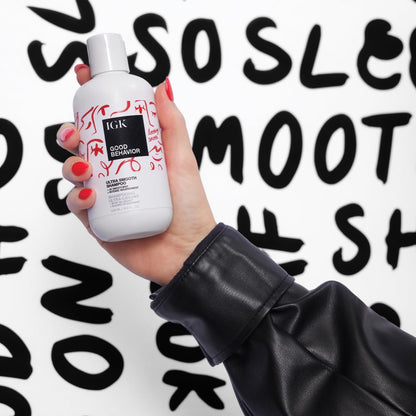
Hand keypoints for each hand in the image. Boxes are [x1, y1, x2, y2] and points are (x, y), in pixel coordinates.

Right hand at [59, 66, 215, 284]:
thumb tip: (162, 85)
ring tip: (84, 167)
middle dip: (71, 133)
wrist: (187, 250)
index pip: (107, 121)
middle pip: (82, 145)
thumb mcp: (182, 160)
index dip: (92, 99)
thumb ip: (172, 124)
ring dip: (69, 164)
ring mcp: (105, 196)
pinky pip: (75, 204)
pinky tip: (91, 194)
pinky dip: (76, 196)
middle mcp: (116, 171)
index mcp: (134, 153)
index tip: (84, 79)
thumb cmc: (190, 206)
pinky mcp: (97, 220)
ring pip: (73, 172)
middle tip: (76, 134)